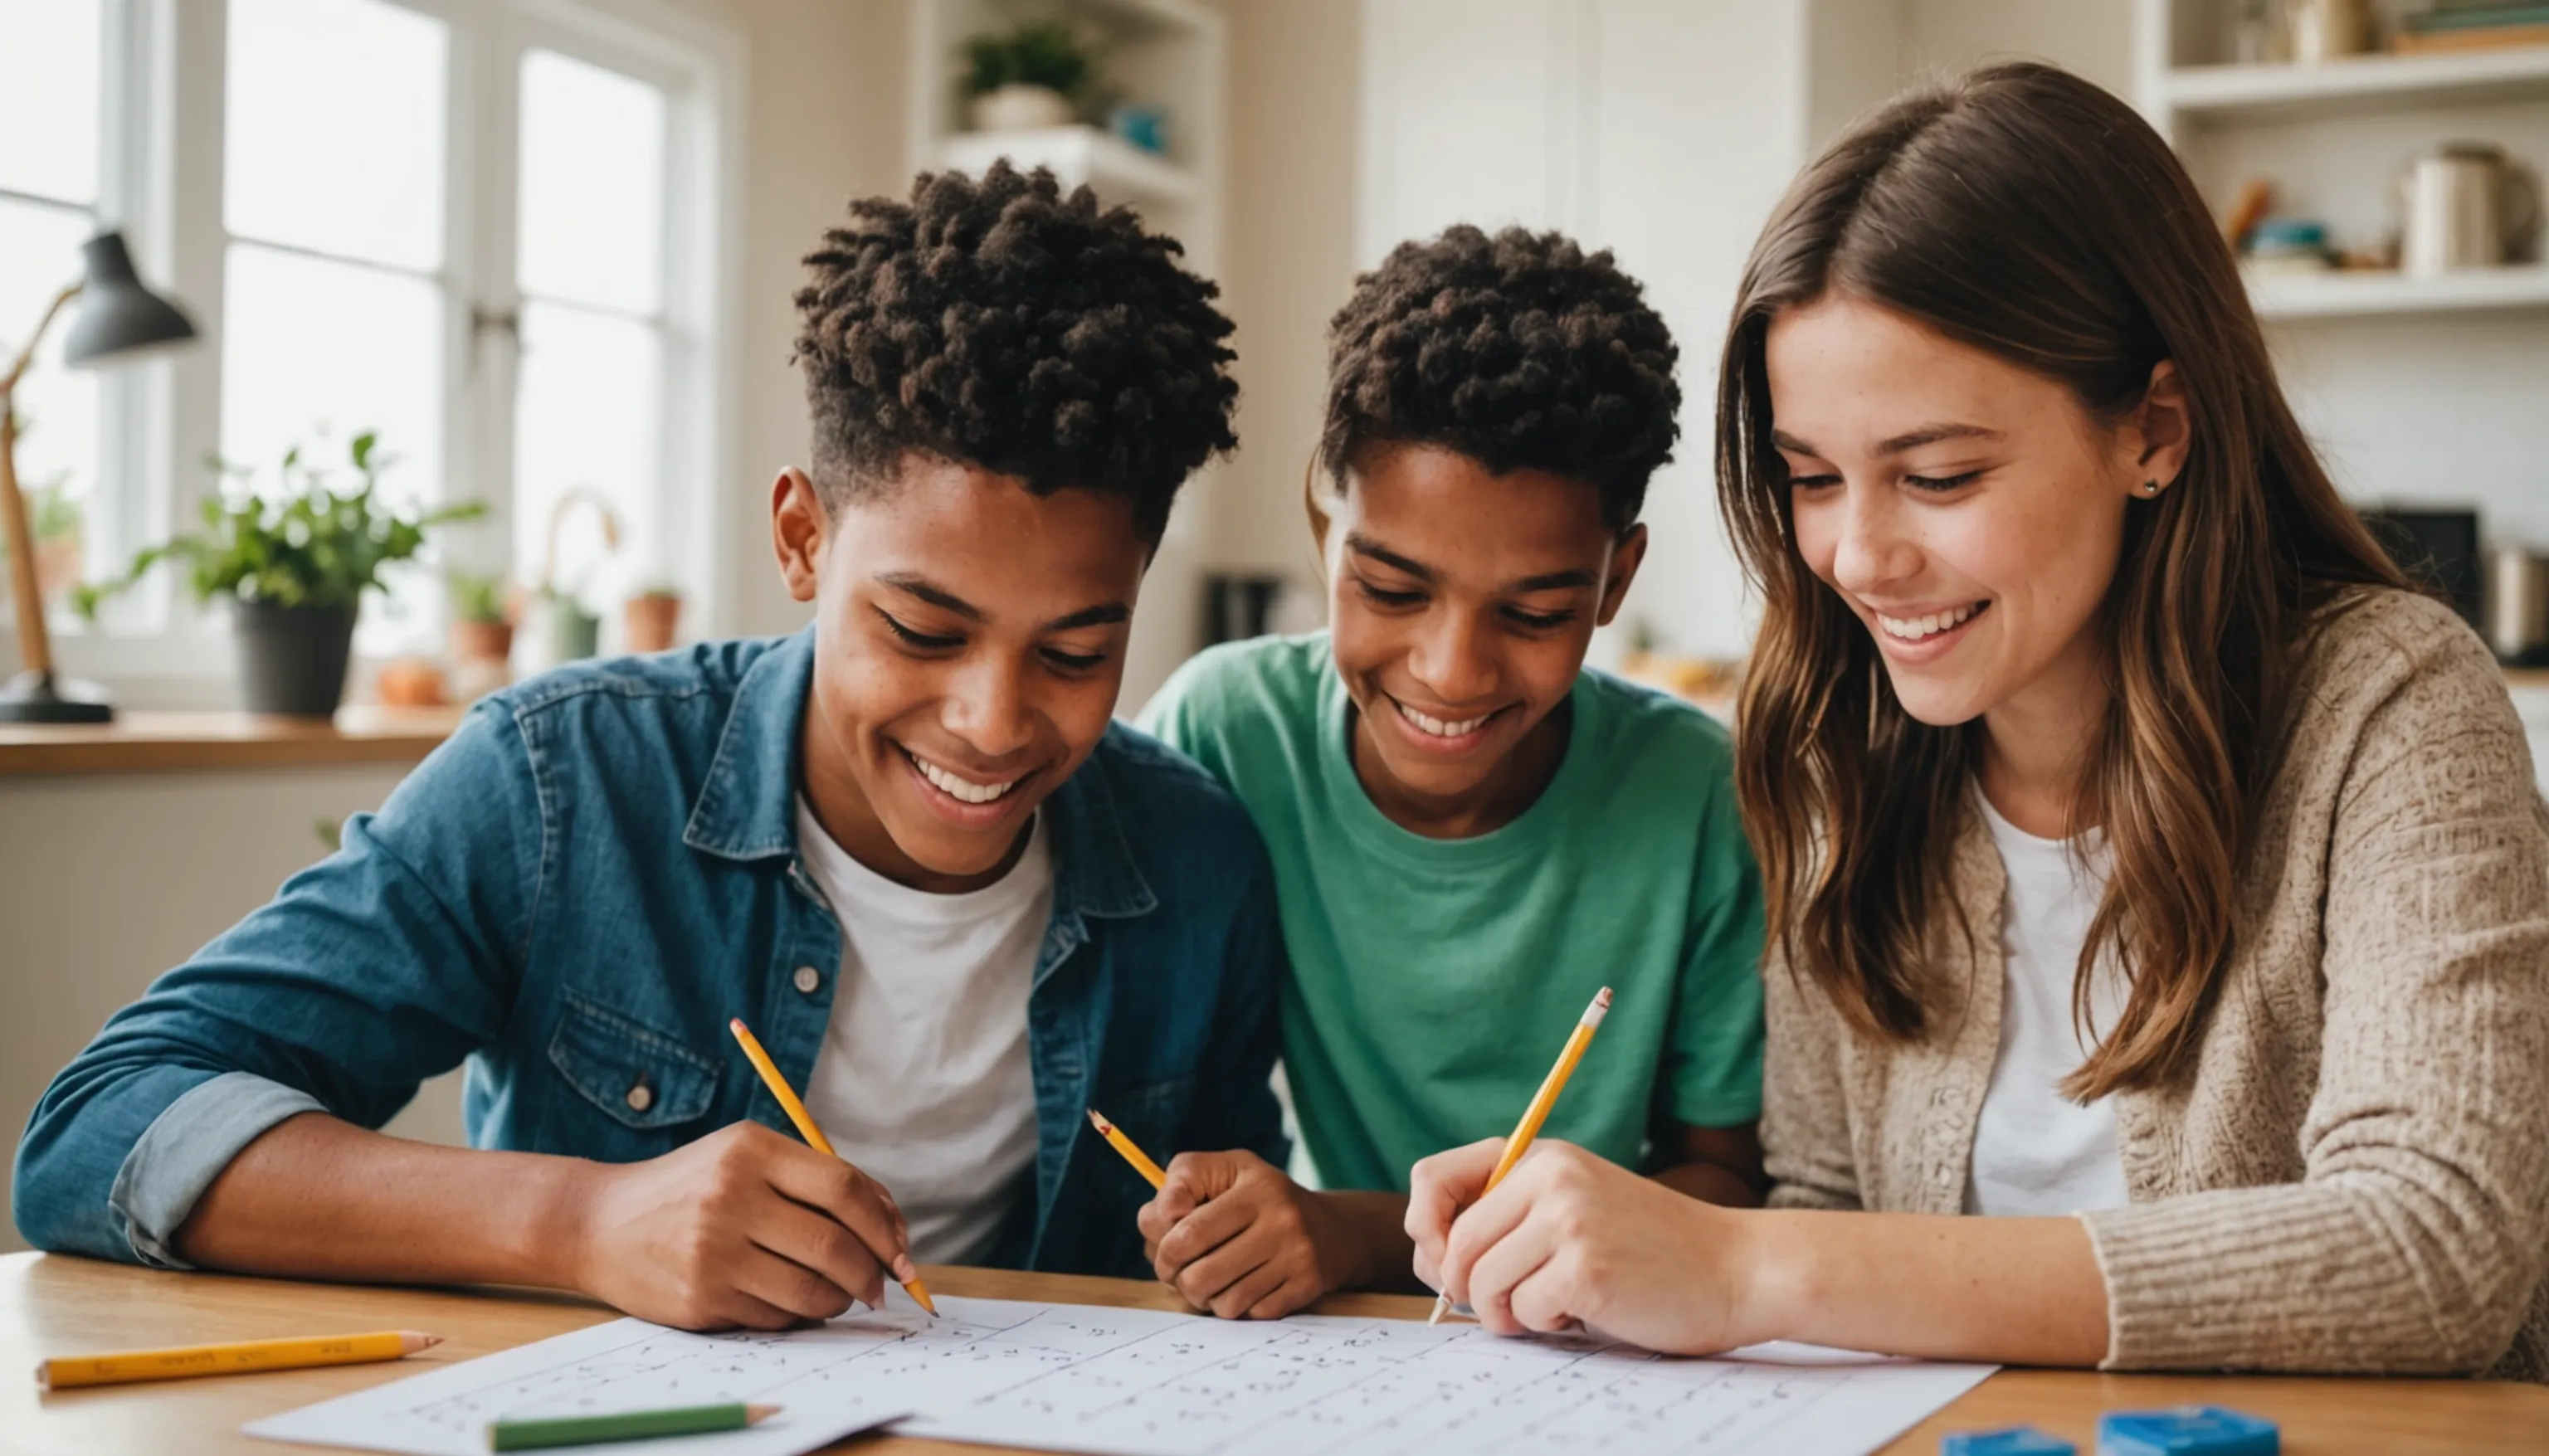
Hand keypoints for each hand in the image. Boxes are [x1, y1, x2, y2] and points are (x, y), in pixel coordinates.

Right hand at [567, 1121, 917, 1330]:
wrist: (600, 1223)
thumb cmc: (693, 1188)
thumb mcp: (746, 1158)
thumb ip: (817, 1180)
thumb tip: (893, 1227)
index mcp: (751, 1150)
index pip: (843, 1188)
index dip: (884, 1224)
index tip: (901, 1250)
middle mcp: (731, 1196)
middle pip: (834, 1245)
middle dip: (872, 1273)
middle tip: (881, 1286)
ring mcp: (712, 1249)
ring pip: (810, 1290)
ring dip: (839, 1301)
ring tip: (839, 1295)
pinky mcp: (700, 1297)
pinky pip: (775, 1316)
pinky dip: (797, 1315)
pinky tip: (791, 1302)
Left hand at [1135, 1150, 1352, 1319]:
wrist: (1332, 1229)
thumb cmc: (1260, 1197)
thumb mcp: (1224, 1170)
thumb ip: (1182, 1182)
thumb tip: (1156, 1220)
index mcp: (1255, 1187)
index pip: (1187, 1234)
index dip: (1163, 1251)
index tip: (1165, 1252)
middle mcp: (1281, 1220)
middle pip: (1201, 1276)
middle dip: (1180, 1281)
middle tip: (1182, 1274)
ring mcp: (1297, 1256)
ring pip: (1225, 1303)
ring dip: (1208, 1298)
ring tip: (1213, 1281)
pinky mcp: (1306, 1286)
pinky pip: (1251, 1314)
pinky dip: (1239, 1306)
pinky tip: (1244, 1287)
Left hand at [1407, 1138, 1759, 1353]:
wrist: (1736, 1268)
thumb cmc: (1649, 1250)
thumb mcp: (1575, 1207)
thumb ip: (1510, 1218)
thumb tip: (1431, 1260)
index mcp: (1542, 1156)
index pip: (1434, 1179)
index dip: (1424, 1230)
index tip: (1447, 1263)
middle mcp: (1551, 1177)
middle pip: (1455, 1244)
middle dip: (1466, 1289)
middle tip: (1506, 1307)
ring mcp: (1569, 1220)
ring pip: (1482, 1283)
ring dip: (1508, 1314)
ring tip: (1554, 1308)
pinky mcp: (1585, 1267)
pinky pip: (1525, 1311)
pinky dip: (1548, 1325)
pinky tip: (1587, 1311)